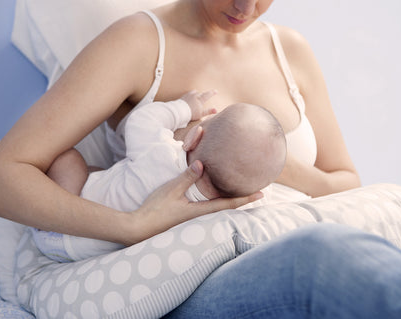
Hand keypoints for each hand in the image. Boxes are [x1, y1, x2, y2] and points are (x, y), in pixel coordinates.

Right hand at [129, 160, 262, 243]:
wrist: (138, 228)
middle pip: (227, 208)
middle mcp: (200, 217)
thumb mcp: (171, 190)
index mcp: (199, 211)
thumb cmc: (154, 209)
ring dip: (231, 202)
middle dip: (243, 200)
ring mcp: (193, 220)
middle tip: (258, 193)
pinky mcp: (185, 220)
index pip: (228, 204)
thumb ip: (186, 177)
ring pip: (218, 209)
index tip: (261, 194)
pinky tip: (216, 199)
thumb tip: (202, 164)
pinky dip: (217, 203)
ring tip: (242, 195)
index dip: (245, 199)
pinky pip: (207, 210)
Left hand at [181, 90, 217, 120]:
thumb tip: (216, 110)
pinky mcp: (183, 97)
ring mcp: (188, 96)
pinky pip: (188, 94)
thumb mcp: (201, 114)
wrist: (179, 112)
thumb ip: (208, 111)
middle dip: (204, 94)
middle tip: (207, 95)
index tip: (216, 91)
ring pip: (194, 92)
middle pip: (201, 93)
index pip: (208, 95)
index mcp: (200, 99)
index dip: (212, 93)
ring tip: (198, 94)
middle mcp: (195, 96)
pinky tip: (190, 96)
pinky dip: (190, 95)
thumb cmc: (191, 113)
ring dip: (197, 93)